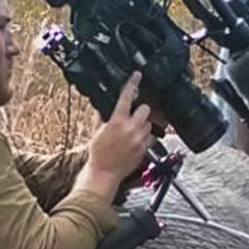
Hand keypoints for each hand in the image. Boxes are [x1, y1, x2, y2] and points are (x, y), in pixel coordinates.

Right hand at [88, 71, 153, 191]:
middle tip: (132, 117)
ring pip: (149, 123)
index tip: (137, 75)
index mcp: (116, 121)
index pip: (126, 96)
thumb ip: (103, 116)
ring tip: (132, 132)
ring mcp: (139, 139)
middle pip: (145, 109)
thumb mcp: (97, 131)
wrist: (104, 172)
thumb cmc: (98, 153)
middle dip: (139, 111)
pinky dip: (146, 137)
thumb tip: (105, 106)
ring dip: (143, 124)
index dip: (132, 83)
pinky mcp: (144, 149)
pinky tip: (137, 141)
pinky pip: (151, 137)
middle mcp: (130, 128)